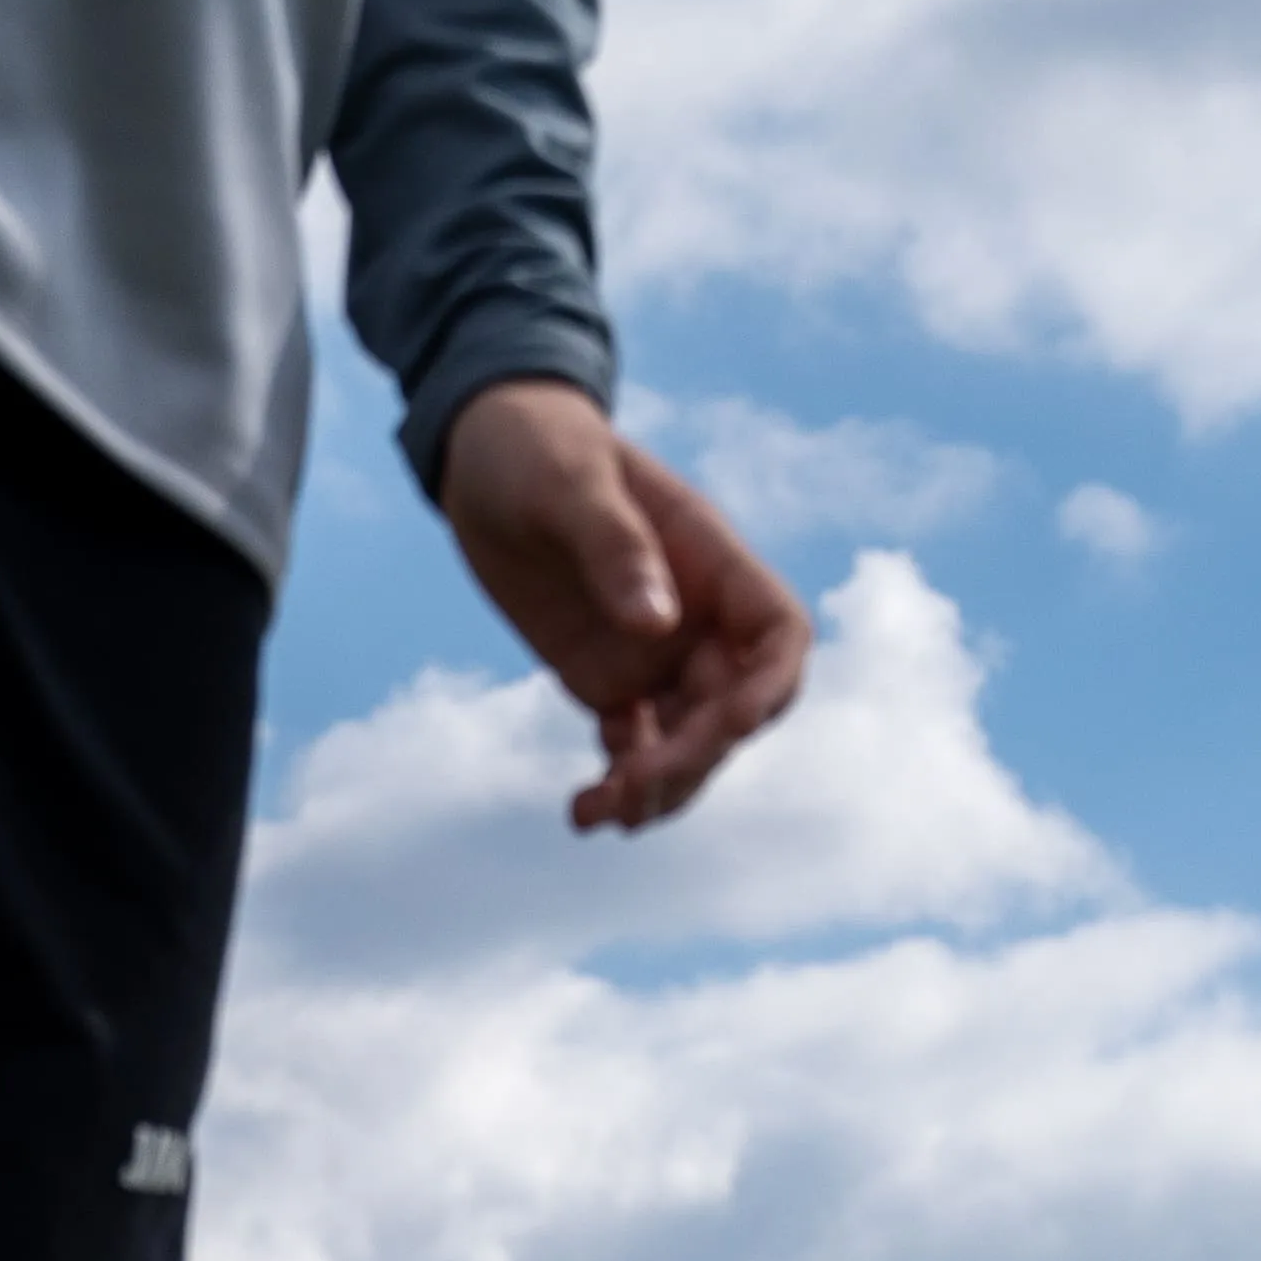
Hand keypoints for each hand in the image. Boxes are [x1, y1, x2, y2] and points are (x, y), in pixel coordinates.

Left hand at [436, 382, 813, 829]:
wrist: (482, 454)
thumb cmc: (536, 446)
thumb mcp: (568, 484)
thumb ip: (615, 547)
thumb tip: (658, 626)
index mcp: (710, 562)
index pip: (778, 636)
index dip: (769, 690)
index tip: (727, 727)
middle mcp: (696, 619)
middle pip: (732, 709)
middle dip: (694, 755)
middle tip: (632, 784)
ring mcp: (656, 657)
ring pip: (686, 744)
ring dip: (659, 788)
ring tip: (600, 812)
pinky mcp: (609, 683)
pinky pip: (631, 749)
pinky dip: (616, 786)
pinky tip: (582, 813)